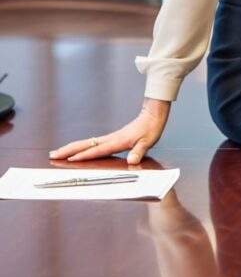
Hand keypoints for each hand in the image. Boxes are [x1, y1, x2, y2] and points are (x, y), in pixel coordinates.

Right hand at [48, 98, 171, 164]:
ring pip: (86, 143)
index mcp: (117, 141)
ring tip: (57, 153)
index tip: (70, 159)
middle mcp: (110, 139)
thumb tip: (132, 161)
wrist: (152, 115)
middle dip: (68, 150)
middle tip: (53, 155)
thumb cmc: (151, 129)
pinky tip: (75, 150)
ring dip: (71, 147)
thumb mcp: (148, 142)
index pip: (97, 150)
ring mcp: (109, 138)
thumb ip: (139, 152)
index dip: (84, 155)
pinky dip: (80, 146)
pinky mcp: (111, 138)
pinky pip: (91, 143)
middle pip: (85, 144)